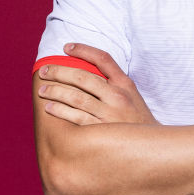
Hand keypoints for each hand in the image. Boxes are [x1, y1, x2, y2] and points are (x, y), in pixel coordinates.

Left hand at [37, 43, 157, 125]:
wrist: (151, 147)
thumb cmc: (137, 120)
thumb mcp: (132, 95)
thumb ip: (113, 83)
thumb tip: (85, 73)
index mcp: (124, 83)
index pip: (102, 59)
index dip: (83, 50)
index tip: (66, 47)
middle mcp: (117, 96)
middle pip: (83, 77)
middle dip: (59, 72)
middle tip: (44, 71)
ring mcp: (109, 114)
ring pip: (76, 97)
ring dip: (55, 91)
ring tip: (42, 90)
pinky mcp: (102, 132)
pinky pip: (76, 118)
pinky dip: (61, 111)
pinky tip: (50, 108)